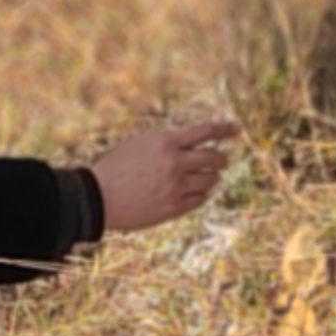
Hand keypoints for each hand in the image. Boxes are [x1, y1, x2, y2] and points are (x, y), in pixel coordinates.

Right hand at [90, 118, 236, 230]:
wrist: (99, 197)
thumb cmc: (115, 167)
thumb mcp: (140, 144)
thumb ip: (166, 143)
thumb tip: (189, 145)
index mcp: (166, 142)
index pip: (205, 131)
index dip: (224, 129)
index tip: (236, 129)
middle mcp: (176, 162)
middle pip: (215, 158)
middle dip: (220, 159)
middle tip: (221, 161)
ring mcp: (176, 186)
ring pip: (210, 180)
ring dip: (211, 178)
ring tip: (205, 178)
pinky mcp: (174, 206)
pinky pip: (200, 199)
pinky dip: (200, 194)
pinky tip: (194, 193)